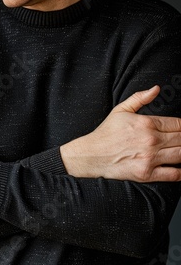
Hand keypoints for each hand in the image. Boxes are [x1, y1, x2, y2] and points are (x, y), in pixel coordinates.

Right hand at [60, 85, 180, 182]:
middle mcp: (151, 141)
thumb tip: (156, 89)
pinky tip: (180, 166)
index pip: (178, 124)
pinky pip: (173, 174)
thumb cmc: (106, 133)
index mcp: (147, 123)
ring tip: (180, 148)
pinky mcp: (147, 174)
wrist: (92, 155)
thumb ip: (140, 97)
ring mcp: (150, 158)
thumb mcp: (121, 109)